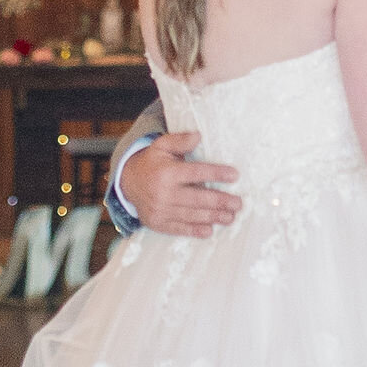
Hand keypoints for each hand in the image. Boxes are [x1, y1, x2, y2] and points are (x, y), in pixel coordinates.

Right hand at [119, 132, 242, 239]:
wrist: (128, 183)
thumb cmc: (152, 162)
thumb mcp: (161, 146)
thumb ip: (180, 141)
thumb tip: (198, 136)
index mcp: (166, 172)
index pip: (196, 173)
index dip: (217, 174)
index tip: (234, 175)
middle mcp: (163, 193)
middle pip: (197, 198)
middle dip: (220, 201)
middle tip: (238, 203)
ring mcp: (160, 210)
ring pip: (191, 215)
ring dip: (213, 217)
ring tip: (230, 217)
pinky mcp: (158, 223)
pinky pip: (179, 229)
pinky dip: (195, 231)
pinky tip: (209, 230)